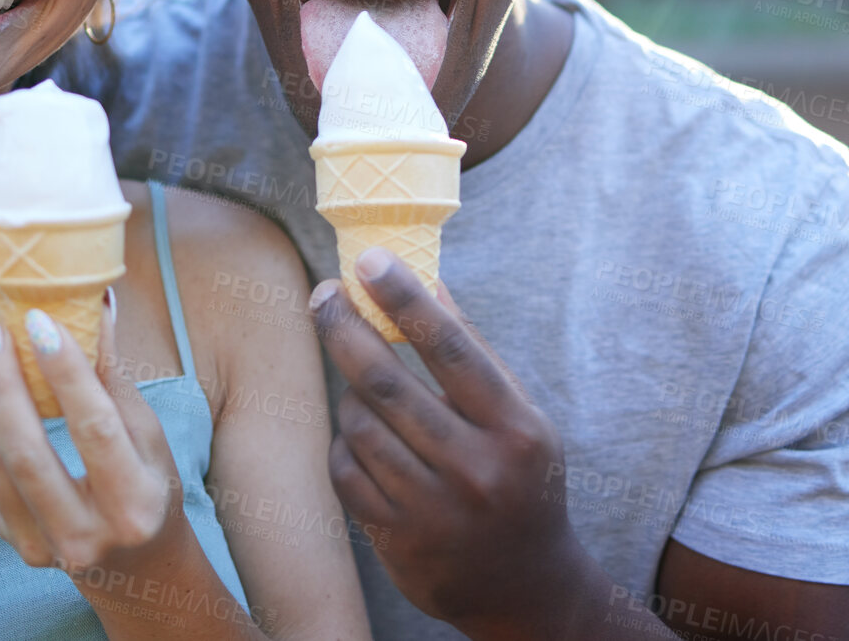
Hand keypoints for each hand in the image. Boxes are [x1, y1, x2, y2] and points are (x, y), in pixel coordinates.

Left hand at [0, 294, 185, 573]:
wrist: (137, 569)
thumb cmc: (149, 486)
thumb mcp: (149, 438)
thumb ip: (116, 379)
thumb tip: (96, 308)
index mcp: (134, 503)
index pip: (94, 428)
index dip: (66, 372)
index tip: (40, 320)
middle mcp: (87, 534)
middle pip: (28, 450)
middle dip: (3, 379)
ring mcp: (45, 547)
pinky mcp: (16, 545)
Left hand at [311, 248, 584, 636]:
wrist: (526, 587)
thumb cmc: (520, 479)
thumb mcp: (521, 418)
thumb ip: (477, 355)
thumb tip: (429, 280)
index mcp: (516, 430)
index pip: (452, 348)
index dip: (405, 299)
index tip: (368, 260)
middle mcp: (477, 470)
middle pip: (387, 383)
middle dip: (345, 328)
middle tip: (323, 295)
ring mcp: (435, 511)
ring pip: (359, 425)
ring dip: (349, 392)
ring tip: (361, 383)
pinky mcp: (399, 542)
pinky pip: (346, 470)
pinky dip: (345, 443)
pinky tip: (360, 436)